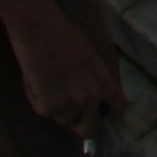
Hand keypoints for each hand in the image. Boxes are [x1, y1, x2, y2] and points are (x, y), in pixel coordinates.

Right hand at [3, 0, 118, 134]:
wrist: (41, 28)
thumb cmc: (64, 37)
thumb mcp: (91, 58)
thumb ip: (95, 80)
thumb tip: (95, 99)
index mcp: (104, 81)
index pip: (118, 108)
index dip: (109, 116)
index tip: (102, 118)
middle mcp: (92, 96)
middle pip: (90, 128)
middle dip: (79, 122)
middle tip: (67, 107)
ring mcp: (71, 103)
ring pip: (64, 120)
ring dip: (56, 108)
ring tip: (50, 83)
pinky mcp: (50, 107)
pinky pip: (45, 113)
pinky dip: (39, 102)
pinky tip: (38, 82)